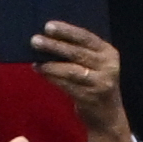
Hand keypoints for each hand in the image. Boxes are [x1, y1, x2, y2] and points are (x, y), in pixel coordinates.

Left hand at [26, 15, 130, 141]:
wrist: (106, 115)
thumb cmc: (94, 84)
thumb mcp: (93, 65)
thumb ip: (78, 53)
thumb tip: (48, 39)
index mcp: (108, 52)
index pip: (86, 38)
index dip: (67, 31)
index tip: (48, 26)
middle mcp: (108, 65)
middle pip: (78, 52)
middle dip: (55, 45)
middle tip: (35, 40)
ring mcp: (100, 81)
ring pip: (71, 69)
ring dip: (50, 63)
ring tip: (34, 58)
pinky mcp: (90, 96)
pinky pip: (66, 85)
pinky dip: (51, 77)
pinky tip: (39, 70)